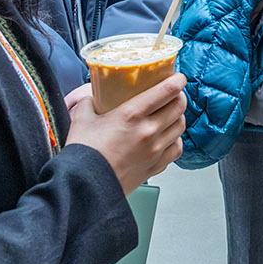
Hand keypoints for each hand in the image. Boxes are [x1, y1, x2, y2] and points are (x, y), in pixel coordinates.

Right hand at [66, 73, 187, 196]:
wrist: (84, 186)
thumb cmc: (83, 154)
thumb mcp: (82, 119)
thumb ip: (89, 103)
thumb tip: (92, 97)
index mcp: (131, 114)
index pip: (167, 90)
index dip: (177, 80)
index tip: (178, 77)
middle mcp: (148, 131)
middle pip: (179, 106)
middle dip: (179, 96)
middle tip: (173, 94)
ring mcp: (154, 150)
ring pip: (180, 127)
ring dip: (178, 117)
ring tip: (170, 115)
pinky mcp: (155, 166)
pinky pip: (176, 149)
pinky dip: (175, 140)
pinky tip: (167, 138)